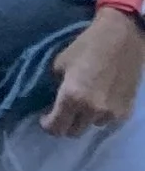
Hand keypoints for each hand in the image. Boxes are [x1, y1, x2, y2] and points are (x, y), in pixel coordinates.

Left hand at [41, 7, 144, 136]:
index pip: (56, 127)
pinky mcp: (126, 112)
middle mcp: (92, 110)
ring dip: (85, 118)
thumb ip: (56, 85)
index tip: (45, 119)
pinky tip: (100, 98)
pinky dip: (101, 114)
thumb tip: (52, 99)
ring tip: (85, 101)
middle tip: (62, 111)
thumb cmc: (86, 46)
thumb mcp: (60, 62)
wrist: (121, 39)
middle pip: (73, 132)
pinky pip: (108, 121)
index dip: (47, 126)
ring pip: (91, 126)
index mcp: (72, 97)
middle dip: (65, 124)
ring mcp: (111, 114)